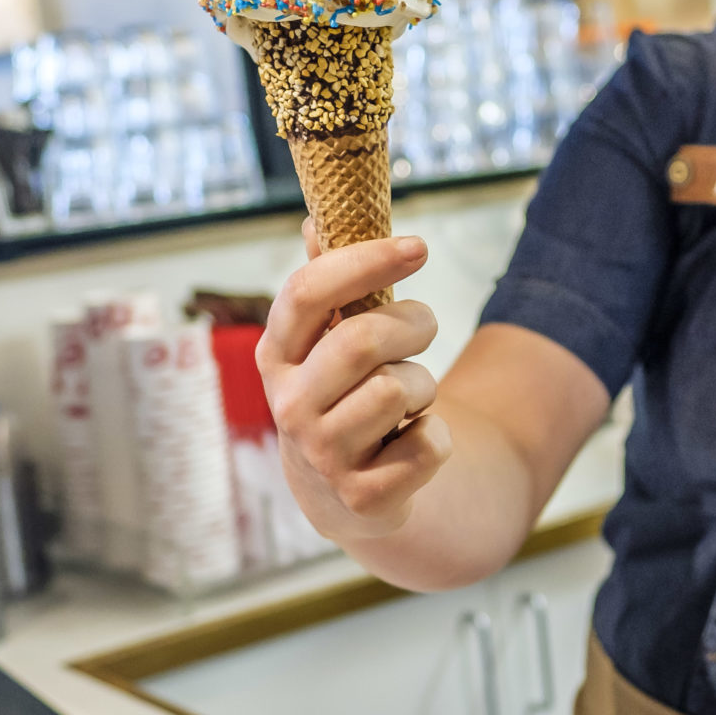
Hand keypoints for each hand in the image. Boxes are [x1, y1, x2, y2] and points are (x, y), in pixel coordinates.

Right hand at [257, 222, 452, 540]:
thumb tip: (316, 218)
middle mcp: (290, 405)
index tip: (418, 246)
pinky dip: (438, 438)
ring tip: (407, 401)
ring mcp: (323, 454)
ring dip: (425, 386)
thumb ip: (326, 282)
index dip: (365, 261)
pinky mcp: (362, 496)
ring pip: (402, 388)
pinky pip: (430, 444)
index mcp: (277, 355)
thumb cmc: (341, 394)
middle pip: (365, 340)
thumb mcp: (324, 342)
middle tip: (421, 329)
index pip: (307, 291)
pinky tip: (410, 444)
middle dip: (413, 324)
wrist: (340, 494)